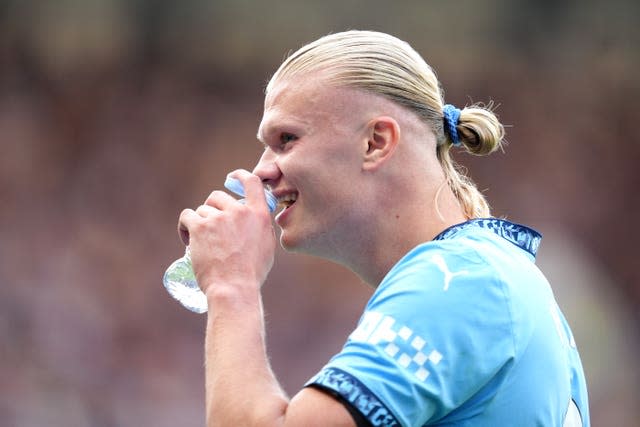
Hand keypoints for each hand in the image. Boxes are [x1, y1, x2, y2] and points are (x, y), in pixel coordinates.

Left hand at [177, 170, 275, 296]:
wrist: (234, 287)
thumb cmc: (251, 274)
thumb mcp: (267, 247)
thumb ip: (260, 228)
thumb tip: (253, 221)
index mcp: (259, 215)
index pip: (252, 182)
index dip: (239, 176)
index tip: (231, 177)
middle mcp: (239, 212)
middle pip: (218, 197)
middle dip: (212, 209)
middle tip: (211, 228)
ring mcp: (218, 218)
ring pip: (202, 211)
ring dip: (200, 224)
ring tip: (201, 244)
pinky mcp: (200, 227)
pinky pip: (187, 217)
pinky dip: (185, 227)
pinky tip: (188, 239)